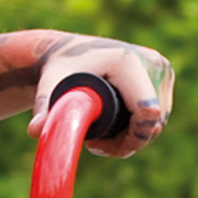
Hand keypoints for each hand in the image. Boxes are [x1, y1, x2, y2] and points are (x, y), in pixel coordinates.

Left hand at [25, 33, 173, 157]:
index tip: (100, 147)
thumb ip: (43, 108)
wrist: (68, 49)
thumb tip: (34, 131)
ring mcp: (161, 66)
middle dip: (128, 141)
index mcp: (129, 63)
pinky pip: (160, 111)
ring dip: (135, 136)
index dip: (131, 139)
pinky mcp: (162, 73)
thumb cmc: (58, 68)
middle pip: (155, 120)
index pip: (147, 111)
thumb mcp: (50, 87)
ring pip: (159, 119)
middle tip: (94, 145)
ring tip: (101, 138)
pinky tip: (116, 128)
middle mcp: (152, 61)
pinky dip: (142, 126)